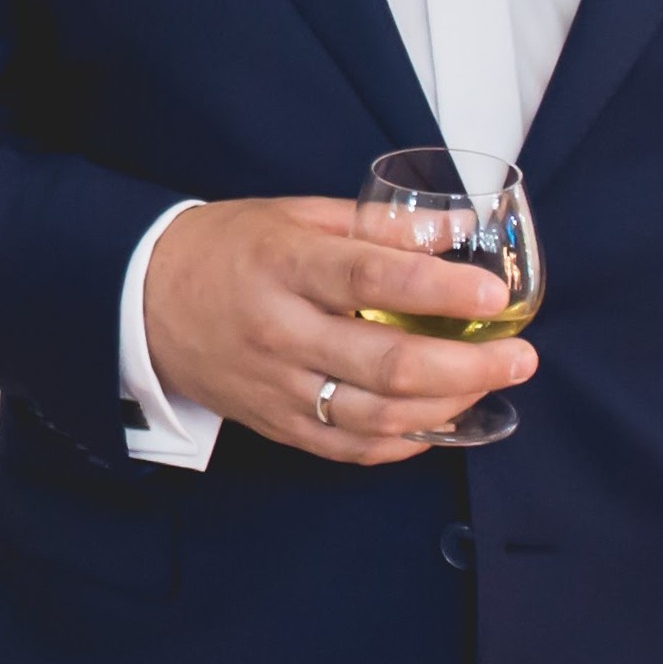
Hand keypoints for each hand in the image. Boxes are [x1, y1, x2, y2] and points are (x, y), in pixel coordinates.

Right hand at [141, 194, 533, 466]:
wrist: (143, 299)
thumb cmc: (230, 248)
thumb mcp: (296, 214)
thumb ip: (376, 225)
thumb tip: (458, 229)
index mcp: (285, 265)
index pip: (369, 276)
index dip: (438, 287)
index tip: (493, 293)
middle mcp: (281, 331)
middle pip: (386, 362)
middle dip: (467, 365)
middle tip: (520, 356)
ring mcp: (278, 386)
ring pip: (376, 415)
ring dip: (448, 406)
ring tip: (490, 385)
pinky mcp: (276, 424)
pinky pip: (351, 448)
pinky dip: (405, 441)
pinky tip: (440, 420)